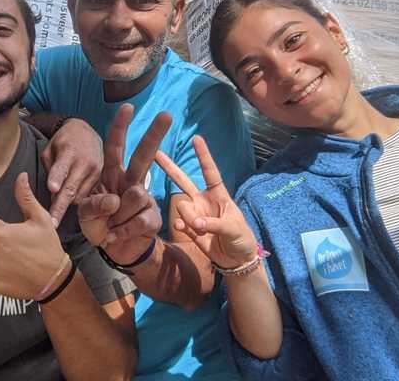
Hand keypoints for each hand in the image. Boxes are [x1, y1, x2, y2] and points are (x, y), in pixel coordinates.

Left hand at [0, 173, 66, 299]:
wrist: (53, 278)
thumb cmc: (47, 246)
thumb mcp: (40, 218)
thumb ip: (25, 196)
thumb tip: (21, 176)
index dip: (10, 231)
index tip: (23, 238)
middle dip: (4, 244)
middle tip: (23, 250)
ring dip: (1, 259)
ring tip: (19, 262)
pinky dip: (0, 275)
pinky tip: (15, 273)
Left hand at [41, 118, 102, 226]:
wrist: (88, 133)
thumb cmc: (63, 142)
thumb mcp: (50, 149)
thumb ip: (50, 169)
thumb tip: (52, 192)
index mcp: (68, 151)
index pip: (61, 167)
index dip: (56, 178)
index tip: (51, 189)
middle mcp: (85, 162)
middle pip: (71, 189)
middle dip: (60, 207)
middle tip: (50, 223)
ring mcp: (95, 171)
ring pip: (79, 196)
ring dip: (67, 204)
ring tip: (56, 208)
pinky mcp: (101, 179)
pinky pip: (87, 196)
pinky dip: (77, 200)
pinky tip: (70, 200)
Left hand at [79, 104, 169, 265]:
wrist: (112, 250)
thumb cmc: (98, 224)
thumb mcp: (85, 213)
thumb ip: (94, 205)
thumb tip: (116, 200)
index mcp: (112, 175)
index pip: (115, 148)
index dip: (120, 128)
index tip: (127, 107)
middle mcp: (131, 182)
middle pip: (143, 155)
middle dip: (154, 134)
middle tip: (166, 114)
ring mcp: (144, 199)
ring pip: (137, 195)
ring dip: (118, 216)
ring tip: (111, 225)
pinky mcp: (152, 217)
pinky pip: (140, 219)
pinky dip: (124, 231)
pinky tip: (117, 235)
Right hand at [156, 135, 256, 268]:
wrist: (235, 260)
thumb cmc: (242, 238)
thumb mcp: (234, 229)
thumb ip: (215, 224)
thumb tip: (196, 223)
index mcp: (219, 195)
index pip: (210, 172)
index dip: (203, 155)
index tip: (196, 138)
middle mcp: (203, 201)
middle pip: (183, 180)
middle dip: (170, 167)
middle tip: (156, 153)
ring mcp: (194, 214)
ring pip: (182, 206)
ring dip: (189, 217)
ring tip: (201, 229)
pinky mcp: (189, 228)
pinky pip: (179, 222)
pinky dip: (182, 226)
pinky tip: (190, 230)